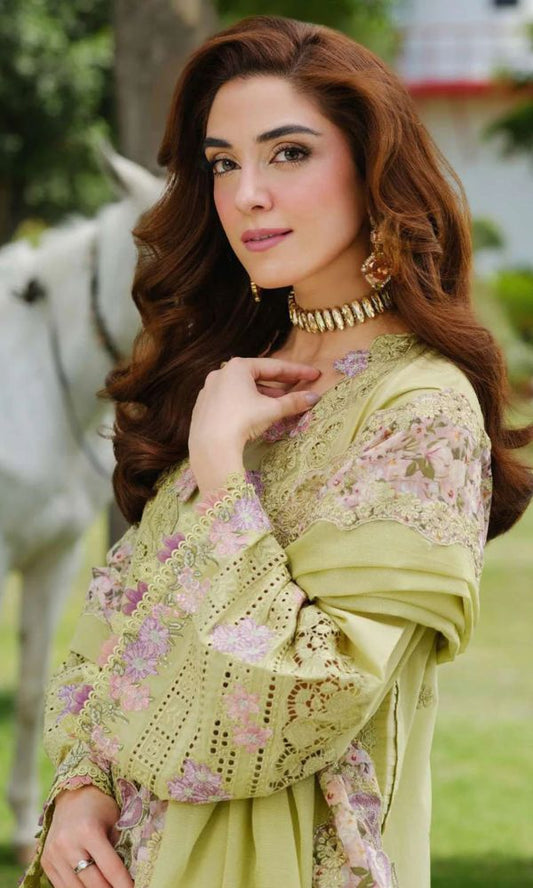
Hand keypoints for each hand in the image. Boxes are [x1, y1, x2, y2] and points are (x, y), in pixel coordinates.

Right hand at [41, 784, 132, 887]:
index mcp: (88, 830)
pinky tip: (92, 886)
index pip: (110, 868)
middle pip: (93, 883)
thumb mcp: (115, 821)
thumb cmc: (100, 806)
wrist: (73, 795)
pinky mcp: (46, 861)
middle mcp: (67, 844)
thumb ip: (119, 848)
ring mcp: (53, 854)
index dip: (124, 884)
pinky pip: (62, 887)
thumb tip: (130, 876)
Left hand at [188, 356, 320, 496]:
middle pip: (257, 376)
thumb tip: (314, 398)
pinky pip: (230, 400)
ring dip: (263, 394)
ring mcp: (209, 390)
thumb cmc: (242, 420)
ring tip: (280, 403)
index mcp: (238, 367)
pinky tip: (255, 414)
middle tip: (298, 386)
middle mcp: (221, 373)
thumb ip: (293, 402)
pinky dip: (245, 403)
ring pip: (242, 388)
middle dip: (279, 383)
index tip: (314, 374)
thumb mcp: (272, 410)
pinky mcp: (203, 407)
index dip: (297, 371)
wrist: (211, 446)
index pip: (274, 367)